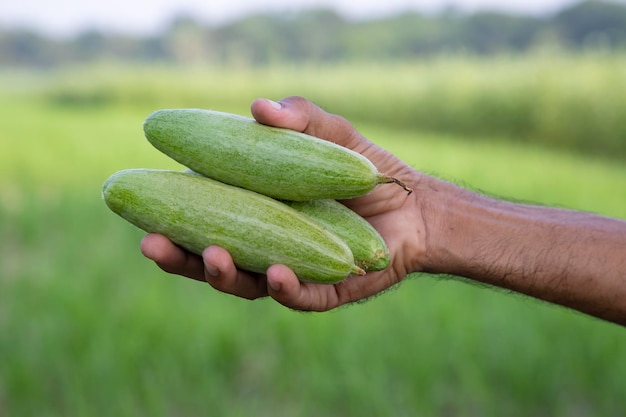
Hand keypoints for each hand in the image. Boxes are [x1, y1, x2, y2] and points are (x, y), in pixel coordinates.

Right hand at [140, 96, 425, 310]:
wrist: (415, 207)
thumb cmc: (365, 171)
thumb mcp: (333, 136)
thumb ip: (299, 118)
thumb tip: (257, 108)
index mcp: (256, 213)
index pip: (205, 219)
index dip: (172, 218)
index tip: (142, 209)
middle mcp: (266, 246)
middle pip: (213, 259)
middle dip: (180, 256)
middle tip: (153, 242)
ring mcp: (292, 272)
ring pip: (248, 283)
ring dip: (225, 274)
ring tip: (213, 254)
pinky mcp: (324, 290)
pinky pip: (301, 296)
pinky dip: (288, 287)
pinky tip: (278, 273)